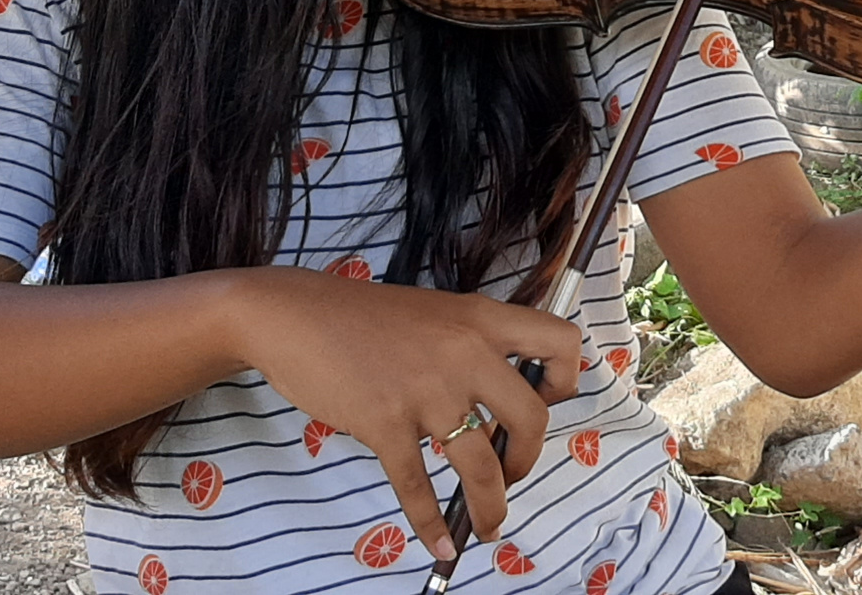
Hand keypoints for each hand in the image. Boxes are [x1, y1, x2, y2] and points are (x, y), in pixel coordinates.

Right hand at [230, 268, 583, 557]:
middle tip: (510, 472)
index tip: (544, 404)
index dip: (565, 380)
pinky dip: (431, 526)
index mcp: (482, 319)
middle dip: (527, 459)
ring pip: (482, 464)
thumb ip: (472, 349)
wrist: (296, 316)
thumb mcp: (436, 315)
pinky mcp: (385, 422)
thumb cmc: (365, 318)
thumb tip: (498, 408)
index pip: (561, 342)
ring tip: (487, 524)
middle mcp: (464, 352)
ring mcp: (426, 390)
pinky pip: (418, 487)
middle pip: (532, 418)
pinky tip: (441, 545)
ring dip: (491, 506)